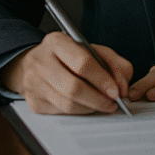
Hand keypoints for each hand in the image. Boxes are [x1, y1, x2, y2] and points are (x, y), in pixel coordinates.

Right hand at [0, 31, 132, 114]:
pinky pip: (62, 113)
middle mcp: (40, 61)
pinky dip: (79, 112)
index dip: (102, 80)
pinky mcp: (33, 102)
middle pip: (74, 88)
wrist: (35, 64)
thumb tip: (122, 86)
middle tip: (112, 103)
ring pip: (68, 104)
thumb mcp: (92, 50)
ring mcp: (33, 83)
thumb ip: (114, 63)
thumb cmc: (68, 57)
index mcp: (56, 42)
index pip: (82, 62)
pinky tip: (85, 105)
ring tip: (101, 104)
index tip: (116, 91)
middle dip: (98, 99)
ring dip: (91, 108)